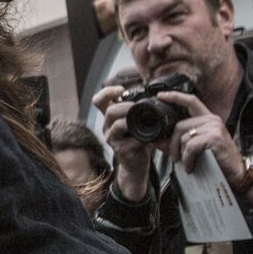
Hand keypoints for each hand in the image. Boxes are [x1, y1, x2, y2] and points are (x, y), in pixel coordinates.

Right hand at [93, 85, 152, 201]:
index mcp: (110, 117)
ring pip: (118, 125)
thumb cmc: (137, 139)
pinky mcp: (120, 150)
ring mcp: (112, 140)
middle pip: (110, 111)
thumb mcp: (135, 122)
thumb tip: (154, 95)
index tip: (121, 90)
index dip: (107, 92)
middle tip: (139, 108)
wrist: (136, 163)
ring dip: (133, 121)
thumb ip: (137, 110)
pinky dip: (142, 138)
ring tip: (145, 122)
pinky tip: (149, 138)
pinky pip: (130, 141)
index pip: (98, 101)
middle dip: (126, 107)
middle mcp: (107, 127)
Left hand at [158, 91, 242, 179]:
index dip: (175, 96)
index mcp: (207, 119)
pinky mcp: (214, 137)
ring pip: (184, 136)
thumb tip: (157, 141)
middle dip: (172, 143)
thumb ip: (177, 143)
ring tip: (185, 163)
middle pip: (180, 124)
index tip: (161, 95)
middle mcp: (212, 120)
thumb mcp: (196, 149)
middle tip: (174, 157)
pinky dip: (187, 158)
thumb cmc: (218, 160)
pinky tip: (190, 166)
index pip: (190, 101)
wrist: (236, 173)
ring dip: (181, 153)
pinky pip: (191, 146)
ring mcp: (214, 127)